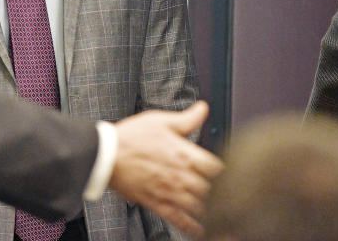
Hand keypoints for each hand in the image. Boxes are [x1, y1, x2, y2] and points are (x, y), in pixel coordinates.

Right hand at [109, 101, 222, 237]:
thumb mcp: (160, 120)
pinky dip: (193, 227)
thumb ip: (186, 119)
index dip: (228, 170)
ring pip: (199, 207)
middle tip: (231, 195)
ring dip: (212, 211)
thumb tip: (203, 109)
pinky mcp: (157, 204)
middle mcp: (180, 176)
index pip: (216, 167)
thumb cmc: (131, 136)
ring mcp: (169, 192)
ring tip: (222, 213)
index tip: (231, 172)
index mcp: (184, 154)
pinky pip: (179, 220)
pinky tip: (201, 230)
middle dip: (222, 192)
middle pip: (212, 190)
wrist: (106, 155)